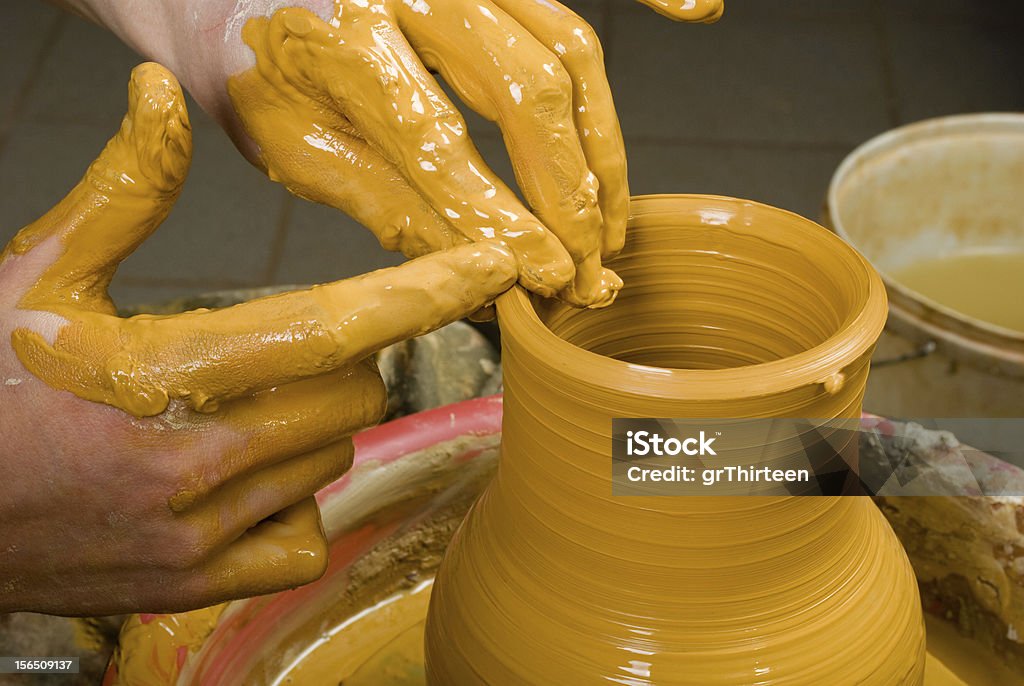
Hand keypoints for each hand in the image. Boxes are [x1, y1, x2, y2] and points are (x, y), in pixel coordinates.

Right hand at [0, 62, 515, 614]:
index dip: (424, 295)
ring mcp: (199, 537)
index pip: (333, 329)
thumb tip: (162, 96)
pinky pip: (304, 536)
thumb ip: (121, 191)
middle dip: (341, 361)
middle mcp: (196, 465)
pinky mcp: (195, 585)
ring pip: (333, 462)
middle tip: (278, 346)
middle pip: (355, 397)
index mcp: (166, 375)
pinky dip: (291, 501)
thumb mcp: (40, 276)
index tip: (490, 269)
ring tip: (234, 409)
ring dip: (313, 426)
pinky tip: (237, 480)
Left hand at [51, 0, 722, 307]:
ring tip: (612, 220)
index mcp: (345, 42)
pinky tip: (699, 9)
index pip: (442, 145)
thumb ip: (388, 206)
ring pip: (568, 45)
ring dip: (604, 142)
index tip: (551, 282)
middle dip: (572, 192)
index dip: (505, 220)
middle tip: (593, 266)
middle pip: (529, 89)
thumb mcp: (296, 150)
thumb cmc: (254, 69)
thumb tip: (476, 274)